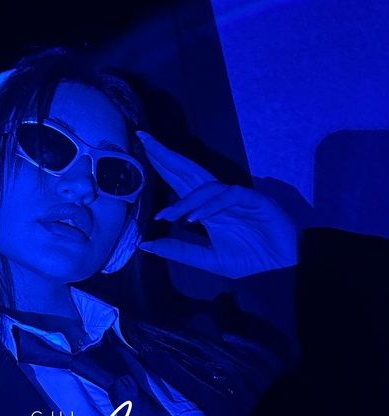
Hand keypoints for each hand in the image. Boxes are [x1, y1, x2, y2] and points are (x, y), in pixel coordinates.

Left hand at [136, 131, 297, 278]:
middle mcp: (218, 198)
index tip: (141, 152)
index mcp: (207, 208)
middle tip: (144, 140)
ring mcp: (237, 197)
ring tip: (167, 216)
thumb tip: (145, 245)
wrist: (282, 268)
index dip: (161, 165)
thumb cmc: (250, 259)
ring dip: (186, 200)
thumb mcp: (208, 259)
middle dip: (166, 156)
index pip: (179, 181)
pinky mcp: (255, 200)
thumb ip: (179, 251)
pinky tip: (196, 219)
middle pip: (189, 171)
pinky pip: (229, 197)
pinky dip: (211, 206)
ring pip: (206, 186)